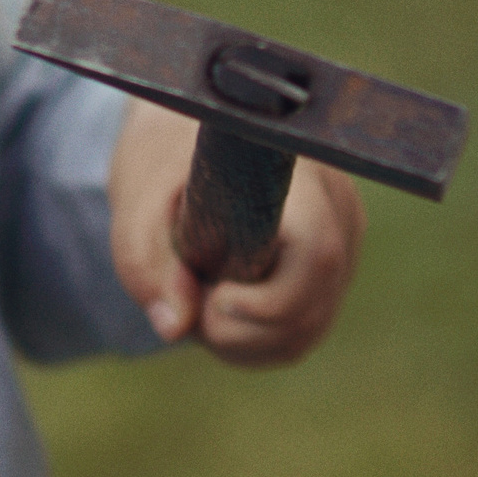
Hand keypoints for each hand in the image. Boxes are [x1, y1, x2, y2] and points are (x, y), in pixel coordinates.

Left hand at [107, 99, 364, 367]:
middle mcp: (337, 212)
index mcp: (299, 179)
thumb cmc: (162, 161)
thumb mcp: (136, 201)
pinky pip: (303, 330)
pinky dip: (254, 340)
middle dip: (242, 330)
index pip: (316, 256)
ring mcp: (341, 246)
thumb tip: (175, 328)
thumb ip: (145, 262)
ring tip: (198, 295)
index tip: (213, 300)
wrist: (183, 136)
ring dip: (243, 339)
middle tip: (189, 300)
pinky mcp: (329, 273)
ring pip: (307, 328)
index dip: (271, 302)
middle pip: (311, 307)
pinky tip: (217, 307)